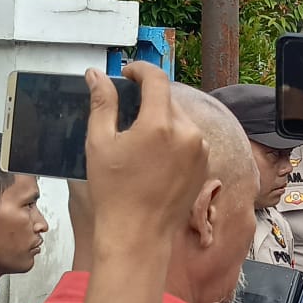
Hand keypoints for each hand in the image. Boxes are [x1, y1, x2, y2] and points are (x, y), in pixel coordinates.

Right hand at [83, 64, 205, 251]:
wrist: (138, 233)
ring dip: (161, 119)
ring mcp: (200, 150)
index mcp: (161, 125)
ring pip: (180, 119)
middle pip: (168, 100)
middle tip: (125, 110)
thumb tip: (98, 76)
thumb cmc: (114, 192)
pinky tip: (153, 155)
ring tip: (137, 138)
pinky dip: (173, 137)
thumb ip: (102, 103)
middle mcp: (188, 134)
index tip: (128, 73)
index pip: (156, 79)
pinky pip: (190, 139)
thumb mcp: (99, 142)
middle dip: (147, 99)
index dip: (140, 70)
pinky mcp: (205, 164)